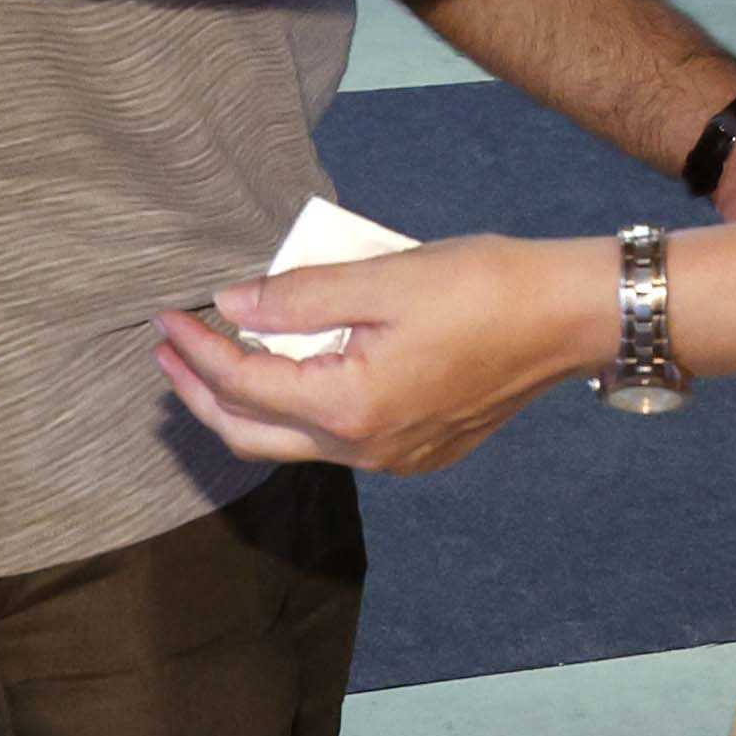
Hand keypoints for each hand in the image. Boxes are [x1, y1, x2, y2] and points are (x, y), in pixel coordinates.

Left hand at [150, 233, 604, 475]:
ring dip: (247, 403)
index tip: (167, 315)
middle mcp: (366, 449)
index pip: (243, 382)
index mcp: (350, 407)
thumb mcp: (385, 277)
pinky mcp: (419, 451)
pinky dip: (298, 409)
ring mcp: (395, 458)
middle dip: (200, 394)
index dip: (196, 348)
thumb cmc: (484, 286)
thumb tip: (232, 306)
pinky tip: (295, 371)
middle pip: (252, 434)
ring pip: (294, 444)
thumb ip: (300, 296)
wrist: (569, 317)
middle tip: (168, 351)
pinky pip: (337, 441)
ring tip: (219, 359)